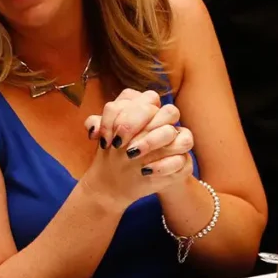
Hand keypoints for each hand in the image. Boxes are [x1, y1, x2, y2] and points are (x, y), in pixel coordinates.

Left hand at [80, 90, 192, 209]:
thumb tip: (94, 129)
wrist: (130, 180)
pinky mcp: (183, 159)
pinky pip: (183, 157)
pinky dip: (163, 164)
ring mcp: (176, 138)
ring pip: (172, 129)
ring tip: (131, 155)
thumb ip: (97, 126)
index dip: (118, 114)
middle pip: (155, 107)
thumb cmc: (118, 152)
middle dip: (133, 123)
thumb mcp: (105, 138)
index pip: (134, 97)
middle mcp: (161, 119)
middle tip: (118, 143)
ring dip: (150, 141)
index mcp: (142, 108)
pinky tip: (145, 170)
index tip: (106, 136)